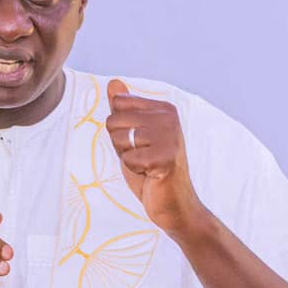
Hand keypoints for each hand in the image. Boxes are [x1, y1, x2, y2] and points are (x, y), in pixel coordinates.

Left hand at [105, 79, 203, 234]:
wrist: (174, 204)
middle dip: (121, 144)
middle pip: (114, 120)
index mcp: (163, 108)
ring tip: (147, 165)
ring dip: (127, 157)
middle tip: (142, 157)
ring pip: (119, 139)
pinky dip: (134, 170)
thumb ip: (123, 110)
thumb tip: (113, 83)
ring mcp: (169, 136)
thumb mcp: (134, 136)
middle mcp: (169, 117)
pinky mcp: (165, 157)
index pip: (118, 103)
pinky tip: (151, 174)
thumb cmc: (152, 170)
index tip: (139, 143)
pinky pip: (128, 158)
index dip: (120, 128)